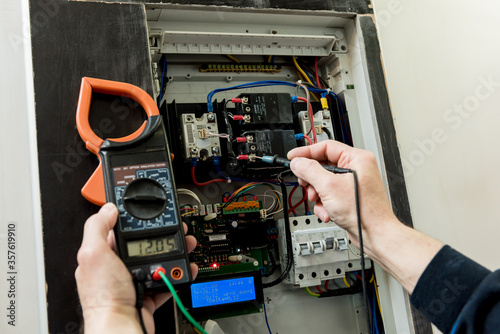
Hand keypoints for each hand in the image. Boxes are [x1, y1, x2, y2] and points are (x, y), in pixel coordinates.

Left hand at [75, 203, 197, 332]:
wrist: (120, 327)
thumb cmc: (104, 297)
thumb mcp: (93, 254)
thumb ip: (97, 227)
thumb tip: (107, 209)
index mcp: (103, 255)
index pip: (119, 230)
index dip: (135, 219)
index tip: (150, 212)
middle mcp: (117, 268)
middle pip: (144, 244)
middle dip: (162, 234)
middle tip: (176, 228)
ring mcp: (134, 281)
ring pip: (158, 260)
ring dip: (175, 251)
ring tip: (186, 244)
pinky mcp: (148, 295)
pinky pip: (167, 280)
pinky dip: (178, 273)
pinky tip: (185, 267)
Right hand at [288, 140, 395, 246]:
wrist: (374, 235)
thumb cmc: (364, 211)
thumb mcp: (329, 186)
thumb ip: (309, 171)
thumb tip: (298, 163)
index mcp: (357, 158)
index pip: (326, 147)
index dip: (306, 152)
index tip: (293, 158)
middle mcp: (356, 168)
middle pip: (322, 166)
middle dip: (312, 180)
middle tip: (306, 185)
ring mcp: (352, 183)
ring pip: (323, 182)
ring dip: (317, 195)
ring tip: (320, 203)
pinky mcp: (348, 197)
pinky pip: (328, 194)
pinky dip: (324, 204)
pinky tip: (327, 212)